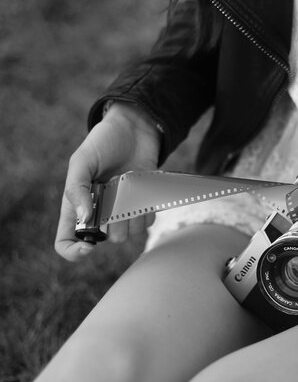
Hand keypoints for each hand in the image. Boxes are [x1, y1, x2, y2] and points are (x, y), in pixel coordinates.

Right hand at [55, 102, 160, 260]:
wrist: (134, 129)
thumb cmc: (102, 142)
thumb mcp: (83, 160)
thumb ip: (77, 188)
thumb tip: (84, 218)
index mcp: (75, 206)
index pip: (66, 242)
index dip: (73, 252)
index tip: (88, 247)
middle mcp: (99, 214)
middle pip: (107, 239)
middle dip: (114, 220)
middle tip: (114, 191)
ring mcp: (122, 211)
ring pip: (130, 233)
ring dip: (132, 212)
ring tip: (129, 186)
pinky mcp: (142, 205)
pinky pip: (147, 221)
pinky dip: (146, 207)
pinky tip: (142, 188)